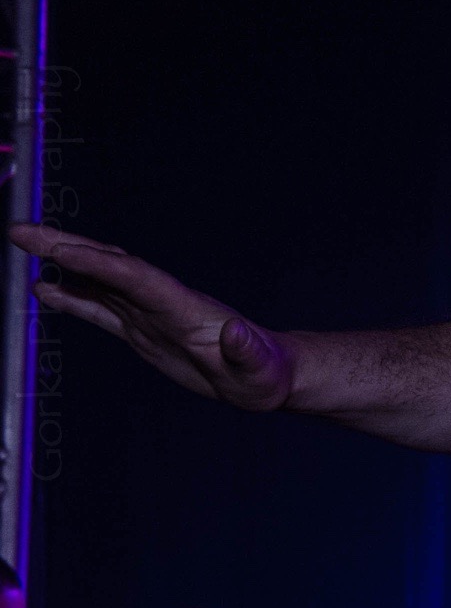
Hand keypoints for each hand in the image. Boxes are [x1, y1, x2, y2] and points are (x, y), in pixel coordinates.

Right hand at [7, 225, 294, 408]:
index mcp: (185, 309)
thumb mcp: (260, 369)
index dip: (98, 265)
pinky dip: (73, 297)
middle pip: (110, 267)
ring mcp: (151, 314)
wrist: (268, 376)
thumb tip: (235, 331)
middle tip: (20, 231)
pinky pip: (102, 309)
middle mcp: (163, 303)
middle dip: (66, 247)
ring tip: (23, 245)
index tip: (61, 249)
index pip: (135, 278)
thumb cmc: (266, 374)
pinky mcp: (145, 331)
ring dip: (63, 262)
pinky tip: (44, 289)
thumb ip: (246, 351)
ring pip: (100, 280)